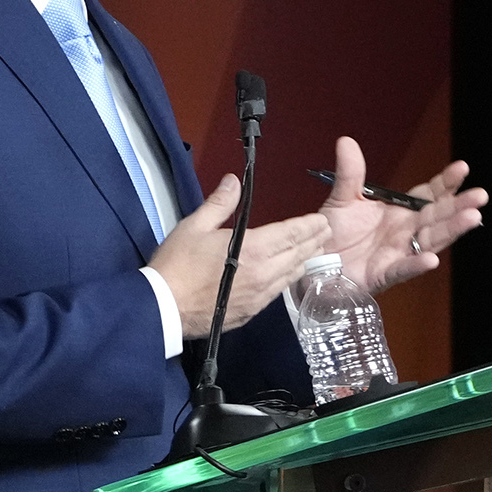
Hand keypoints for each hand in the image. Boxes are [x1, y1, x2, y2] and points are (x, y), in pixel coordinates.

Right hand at [151, 176, 328, 336]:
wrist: (164, 308)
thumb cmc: (176, 266)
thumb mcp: (194, 226)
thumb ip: (220, 203)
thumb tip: (233, 181)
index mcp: (252, 249)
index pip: (291, 233)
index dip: (309, 225)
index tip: (321, 219)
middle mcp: (264, 273)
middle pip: (298, 254)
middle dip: (314, 240)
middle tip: (326, 231)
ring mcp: (261, 295)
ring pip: (292, 274)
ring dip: (306, 260)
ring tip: (316, 250)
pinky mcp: (254, 310)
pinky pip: (279, 291)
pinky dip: (290, 278)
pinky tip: (292, 273)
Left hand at [314, 135, 486, 291]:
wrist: (314, 264)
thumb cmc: (333, 235)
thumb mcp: (342, 199)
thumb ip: (349, 174)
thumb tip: (347, 141)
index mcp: (400, 213)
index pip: (430, 196)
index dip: (446, 183)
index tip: (462, 168)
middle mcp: (406, 233)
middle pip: (438, 218)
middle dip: (460, 206)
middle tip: (480, 195)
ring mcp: (399, 254)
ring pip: (431, 241)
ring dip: (452, 230)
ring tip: (472, 218)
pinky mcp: (384, 274)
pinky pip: (403, 269)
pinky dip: (416, 264)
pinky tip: (431, 259)